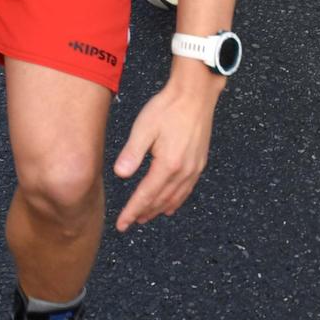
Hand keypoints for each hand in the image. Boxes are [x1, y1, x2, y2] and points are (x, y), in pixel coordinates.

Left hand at [113, 74, 219, 231]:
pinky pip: (186, 190)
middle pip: (161, 201)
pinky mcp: (199, 162)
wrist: (195, 94)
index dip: (132, 211)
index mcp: (168, 165)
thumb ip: (132, 153)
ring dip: (159, 210)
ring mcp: (194, 168)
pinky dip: (176, 201)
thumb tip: (121, 175)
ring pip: (175, 198)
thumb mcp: (144, 128)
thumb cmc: (168, 107)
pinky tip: (170, 205)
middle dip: (144, 213)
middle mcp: (184, 171)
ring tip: (145, 217)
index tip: (121, 225)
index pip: (146, 196)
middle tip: (129, 223)